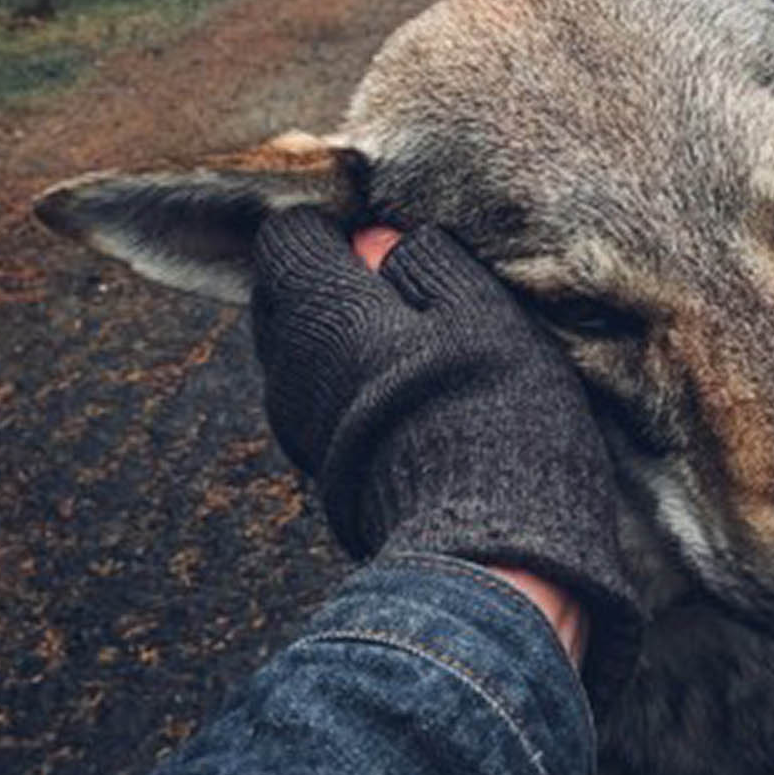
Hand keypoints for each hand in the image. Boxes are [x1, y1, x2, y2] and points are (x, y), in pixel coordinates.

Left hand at [250, 211, 642, 708]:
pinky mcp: (320, 469)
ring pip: (300, 352)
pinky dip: (350, 388)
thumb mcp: (480, 311)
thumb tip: (382, 238)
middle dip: (331, 281)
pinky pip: (319, 402)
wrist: (482, 546)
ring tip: (413, 349)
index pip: (287, 238)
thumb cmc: (489, 410)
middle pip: (285, 296)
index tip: (387, 241)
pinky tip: (408, 401)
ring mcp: (298, 424)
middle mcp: (289, 364)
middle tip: (405, 291)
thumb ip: (426, 263)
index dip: (335, 228)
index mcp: (320, 310)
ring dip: (342, 338)